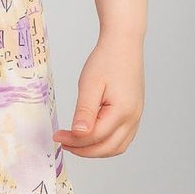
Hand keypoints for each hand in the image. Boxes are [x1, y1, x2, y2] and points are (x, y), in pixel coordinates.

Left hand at [52, 31, 144, 156]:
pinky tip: (92, 136)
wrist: (123, 43)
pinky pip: (122, 137)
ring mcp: (136, 116)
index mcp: (122, 111)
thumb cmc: (106, 59)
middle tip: (64, 143)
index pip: (95, 137)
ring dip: (96, 150)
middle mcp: (133, 118)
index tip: (58, 136)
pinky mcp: (135, 112)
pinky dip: (107, 142)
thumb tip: (78, 134)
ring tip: (76, 143)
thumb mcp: (89, 84)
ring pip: (117, 146)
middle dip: (84, 150)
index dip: (74, 141)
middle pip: (108, 148)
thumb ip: (84, 111)